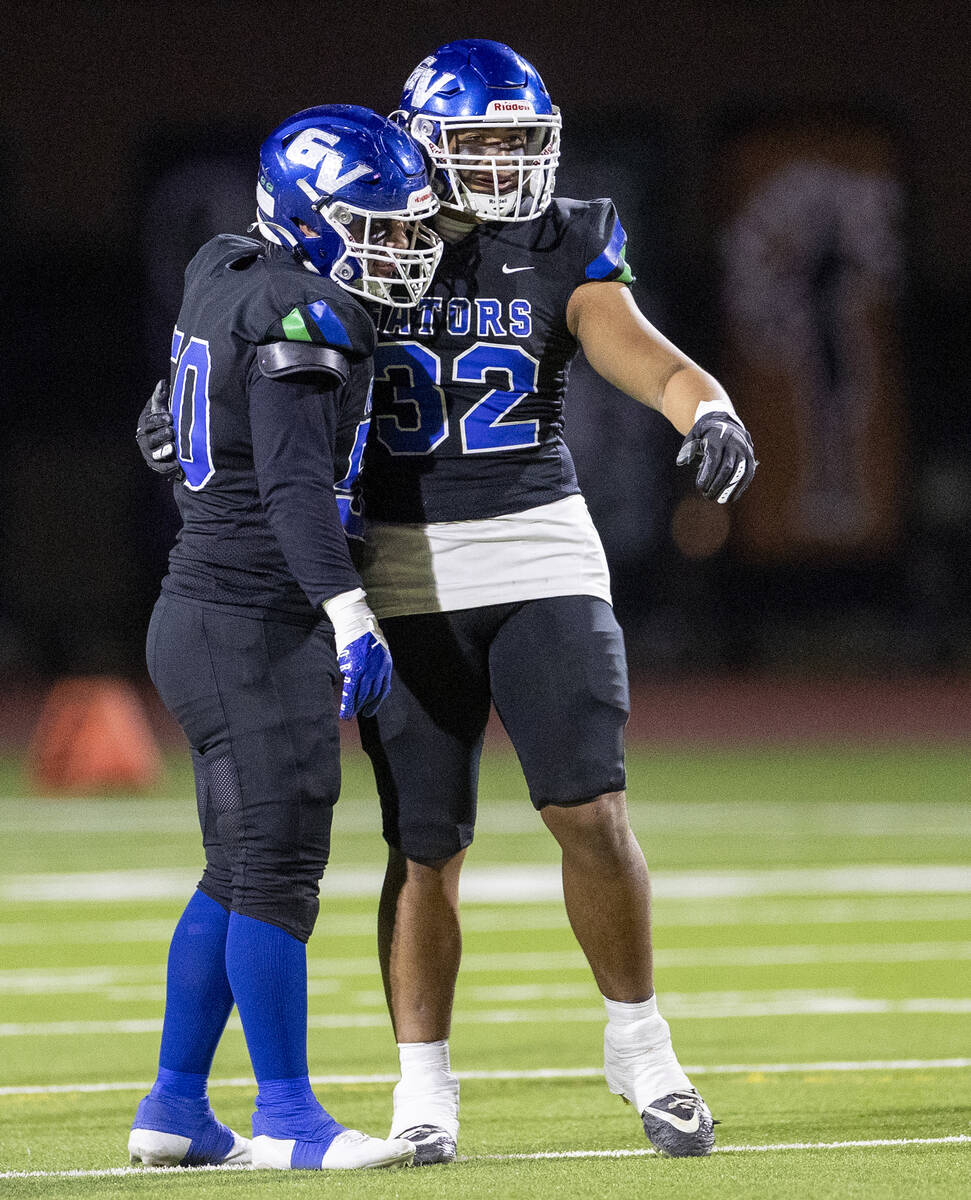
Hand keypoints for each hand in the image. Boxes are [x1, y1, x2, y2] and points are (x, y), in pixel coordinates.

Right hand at [136, 380, 181, 478]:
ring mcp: (150, 453)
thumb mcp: (164, 408)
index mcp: (146, 423)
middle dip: (161, 435)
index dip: (158, 420)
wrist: (175, 442)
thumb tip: (163, 382)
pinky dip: (168, 466)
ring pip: (155, 453)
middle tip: (172, 431)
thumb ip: (162, 397)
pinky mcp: (157, 465)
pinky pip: (161, 468)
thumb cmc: (167, 420)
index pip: (149, 422)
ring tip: (173, 447)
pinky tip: (177, 463)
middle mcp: (145, 438)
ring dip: (163, 450)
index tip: (170, 417)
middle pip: (151, 439)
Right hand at [323, 589, 392, 718]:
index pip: (383, 689)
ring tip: (352, 714)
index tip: (370, 710)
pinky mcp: (354, 669)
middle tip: (361, 713)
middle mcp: (378, 670)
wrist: (356, 622)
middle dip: (366, 705)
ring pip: (362, 695)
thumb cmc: (364, 635)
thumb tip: (370, 676)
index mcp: (386, 665)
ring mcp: (367, 670)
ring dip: (357, 706)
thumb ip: (377, 663)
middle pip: (373, 694)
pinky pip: (351, 691)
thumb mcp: (378, 649)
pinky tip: (346, 713)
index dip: (376, 702)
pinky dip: (348, 704)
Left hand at [676, 411, 756, 502]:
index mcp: (718, 437)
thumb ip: (687, 448)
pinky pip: (748, 474)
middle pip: (727, 468)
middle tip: (707, 496)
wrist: (725, 421)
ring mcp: (744, 450)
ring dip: (728, 489)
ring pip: (739, 472)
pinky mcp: (750, 457)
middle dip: (717, 485)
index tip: (700, 488)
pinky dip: (740, 487)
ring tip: (718, 499)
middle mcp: (734, 443)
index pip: (714, 459)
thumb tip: (680, 462)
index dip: (707, 475)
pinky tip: (731, 497)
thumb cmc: (706, 431)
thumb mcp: (694, 435)